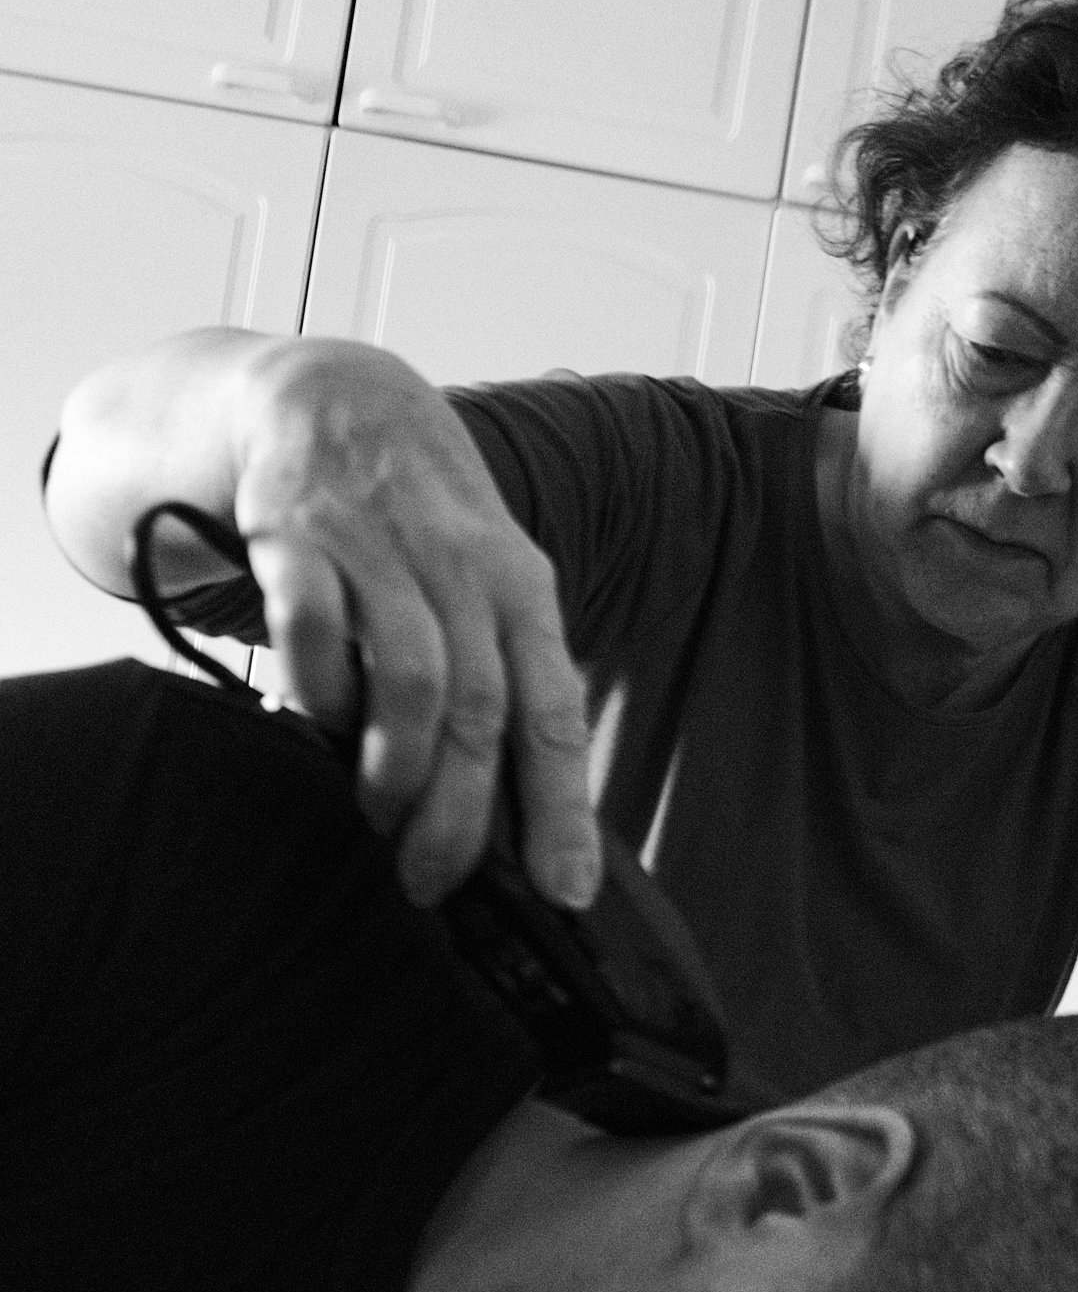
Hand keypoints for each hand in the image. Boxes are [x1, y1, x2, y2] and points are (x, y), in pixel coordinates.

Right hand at [233, 338, 598, 908]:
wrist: (334, 398)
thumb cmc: (425, 522)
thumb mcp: (493, 581)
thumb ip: (508, 681)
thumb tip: (528, 817)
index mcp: (522, 590)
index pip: (554, 714)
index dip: (562, 809)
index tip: (566, 892)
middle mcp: (460, 570)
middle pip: (480, 713)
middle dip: (458, 817)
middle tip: (433, 881)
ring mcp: (379, 549)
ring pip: (408, 680)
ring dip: (393, 767)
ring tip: (379, 812)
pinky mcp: (298, 536)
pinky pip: (312, 629)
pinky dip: (317, 688)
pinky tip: (318, 719)